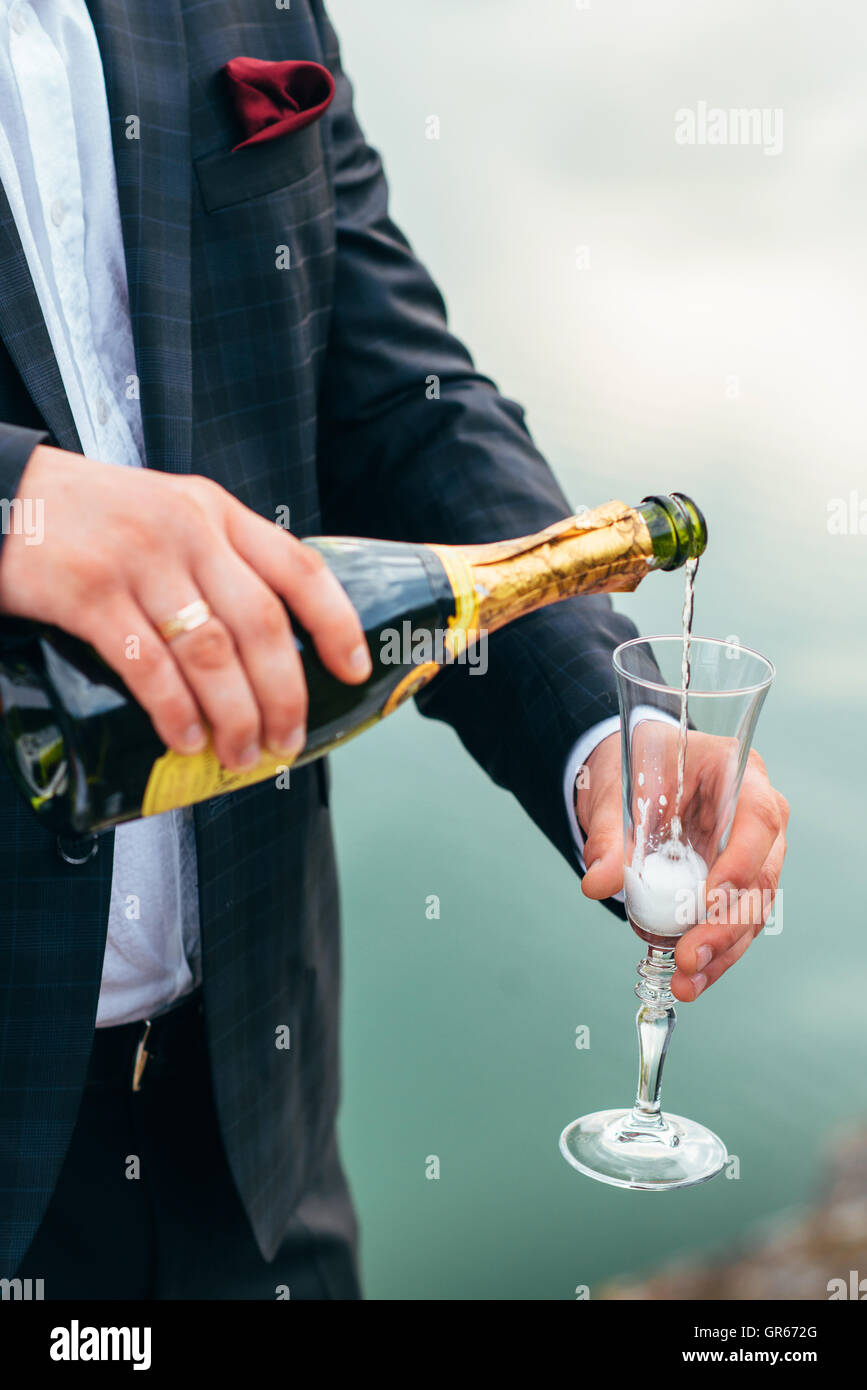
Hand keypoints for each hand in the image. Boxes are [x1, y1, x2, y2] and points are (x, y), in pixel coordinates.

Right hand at [0, 445, 371, 769]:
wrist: (3, 495)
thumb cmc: (94, 518)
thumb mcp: (169, 514)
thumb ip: (216, 559)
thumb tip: (265, 647)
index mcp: (216, 512)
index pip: (299, 567)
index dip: (336, 623)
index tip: (355, 669)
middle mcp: (188, 530)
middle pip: (262, 624)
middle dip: (284, 694)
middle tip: (288, 740)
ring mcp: (138, 561)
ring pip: (211, 652)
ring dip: (235, 715)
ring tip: (241, 754)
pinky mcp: (88, 593)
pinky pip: (147, 665)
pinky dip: (174, 711)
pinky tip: (186, 739)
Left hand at [575, 729, 788, 1001]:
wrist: (632, 772)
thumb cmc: (634, 768)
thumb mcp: (615, 794)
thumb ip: (609, 835)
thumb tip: (598, 882)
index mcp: (735, 772)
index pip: (758, 816)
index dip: (742, 860)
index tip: (711, 898)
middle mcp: (757, 812)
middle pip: (763, 873)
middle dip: (728, 924)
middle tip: (692, 958)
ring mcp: (753, 850)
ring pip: (755, 907)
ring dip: (724, 949)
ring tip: (689, 982)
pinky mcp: (739, 882)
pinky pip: (737, 920)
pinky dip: (717, 952)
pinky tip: (694, 978)